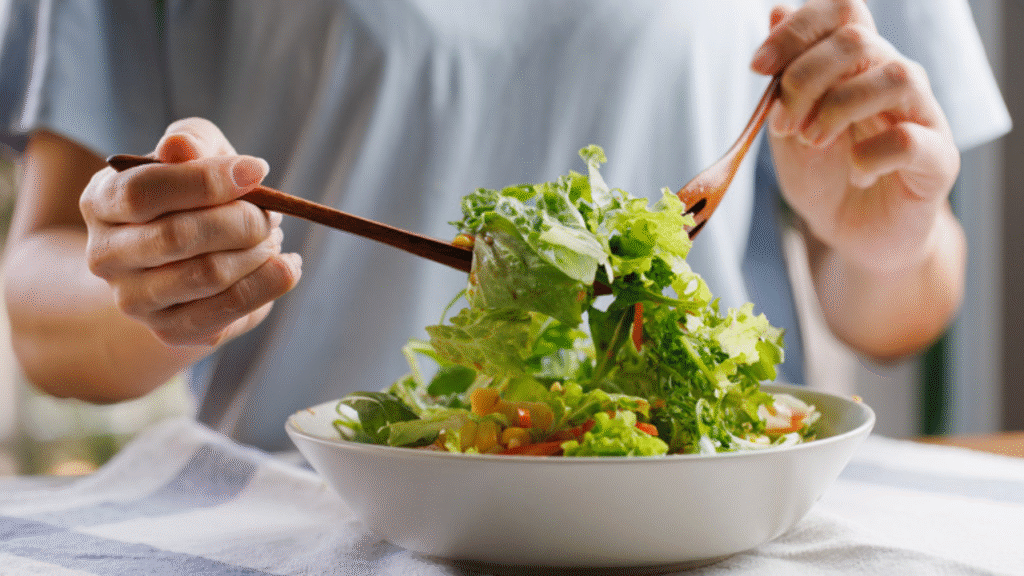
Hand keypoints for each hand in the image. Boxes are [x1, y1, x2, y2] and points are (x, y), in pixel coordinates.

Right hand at [79, 117, 301, 346]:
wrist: (188, 256)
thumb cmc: (193, 191)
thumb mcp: (195, 152)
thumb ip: (192, 142)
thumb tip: (180, 147)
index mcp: (102, 201)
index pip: (143, 191)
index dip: (206, 181)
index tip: (257, 172)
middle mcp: (105, 256)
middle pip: (178, 237)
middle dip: (242, 220)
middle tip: (272, 214)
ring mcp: (134, 300)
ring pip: (209, 275)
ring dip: (258, 252)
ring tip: (273, 237)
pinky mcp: (171, 330)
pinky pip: (228, 310)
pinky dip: (269, 284)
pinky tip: (285, 266)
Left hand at [751, 0, 959, 273]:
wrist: (853, 236)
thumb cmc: (824, 177)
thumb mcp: (788, 127)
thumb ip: (783, 76)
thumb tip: (775, 10)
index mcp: (857, 65)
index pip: (842, 12)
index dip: (797, 29)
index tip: (759, 68)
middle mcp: (894, 78)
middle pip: (858, 41)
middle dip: (804, 80)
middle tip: (783, 125)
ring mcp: (921, 116)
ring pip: (895, 76)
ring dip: (838, 109)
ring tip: (813, 143)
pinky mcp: (938, 159)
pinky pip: (911, 140)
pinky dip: (871, 155)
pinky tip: (856, 174)